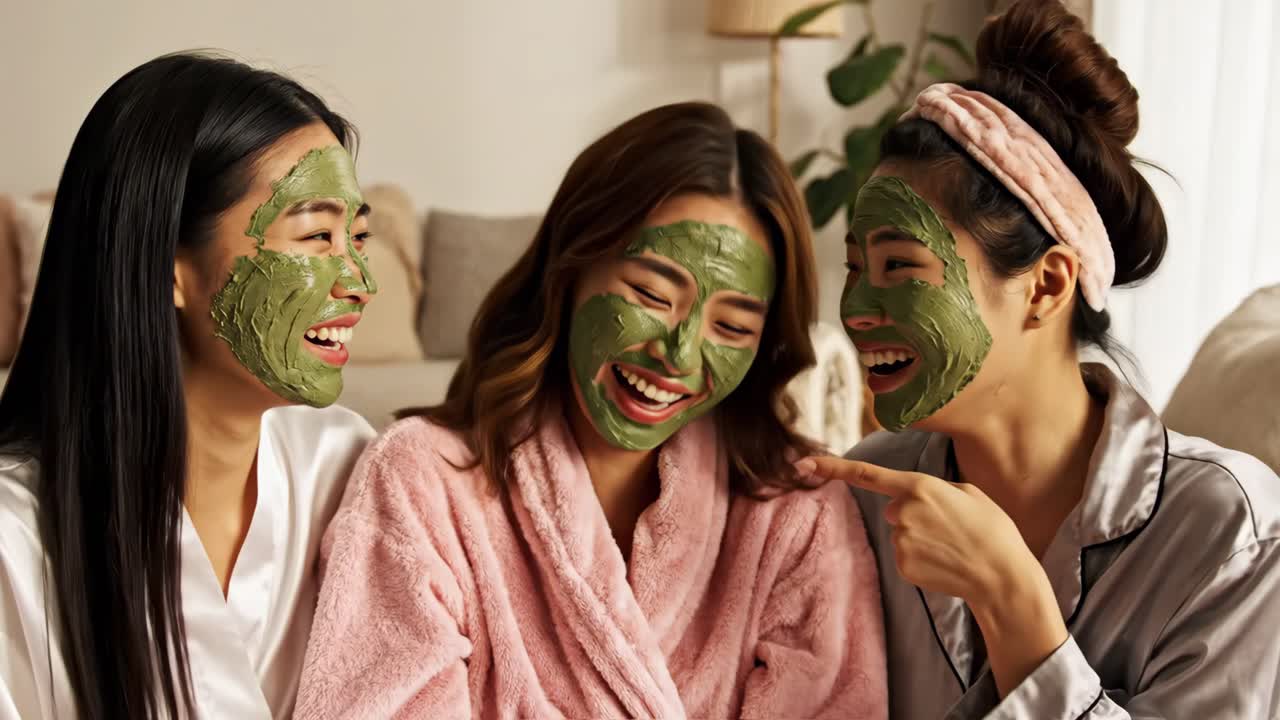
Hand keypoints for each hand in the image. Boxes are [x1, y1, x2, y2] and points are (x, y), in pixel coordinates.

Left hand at [796, 456, 1035, 602]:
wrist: (1001, 575)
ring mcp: (901, 541)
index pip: (867, 475)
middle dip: (914, 516)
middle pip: (893, 509)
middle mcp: (903, 512)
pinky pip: (904, 556)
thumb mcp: (967, 493)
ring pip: (899, 534)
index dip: (832, 467)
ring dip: (920, 539)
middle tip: (949, 527)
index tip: (803, 464)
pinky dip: (921, 559)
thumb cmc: (992, 530)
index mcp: (920, 487)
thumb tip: (899, 504)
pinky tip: (943, 563)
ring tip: (951, 546)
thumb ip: (929, 490)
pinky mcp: (902, 566)